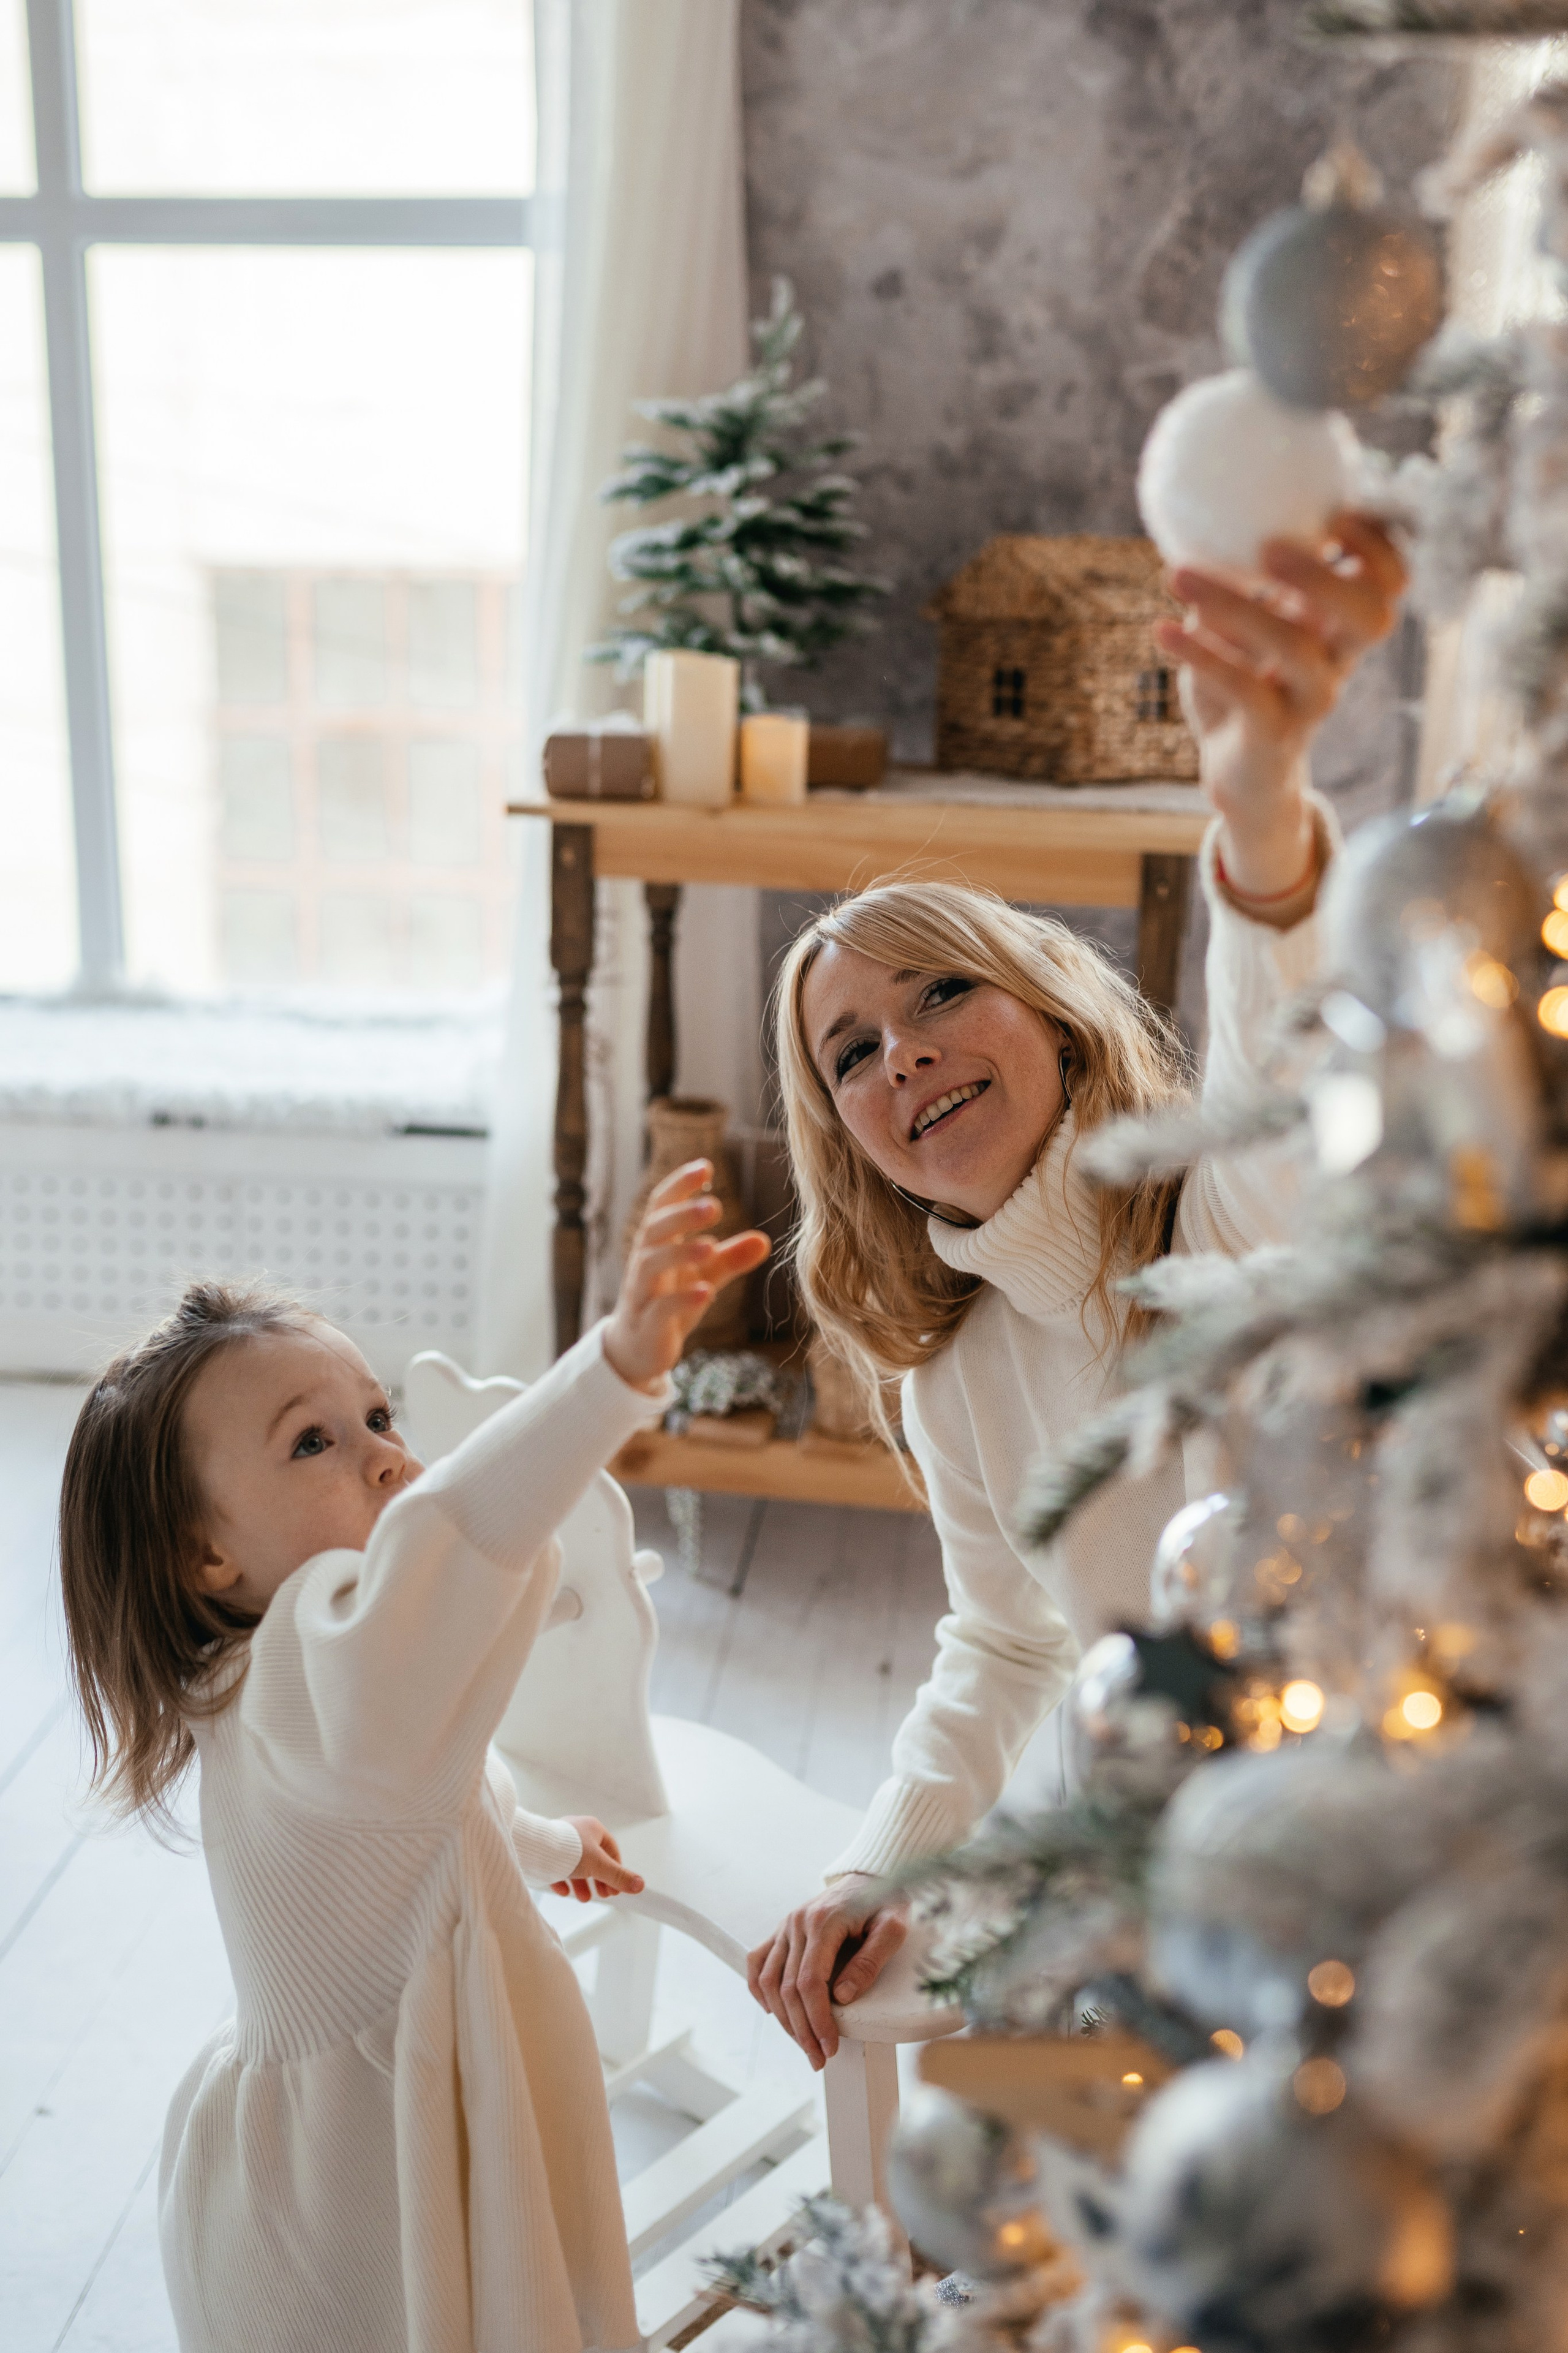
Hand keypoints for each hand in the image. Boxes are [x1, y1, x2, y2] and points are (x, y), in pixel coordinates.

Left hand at [552, 1815, 644, 1902]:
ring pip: (575, 1865)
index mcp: (593, 1828)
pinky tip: (563, 1891)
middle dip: (599, 1880)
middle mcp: (577, 1832)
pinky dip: (562, 1881)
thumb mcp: (599, 1866)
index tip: (617, 1887)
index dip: (616, 1870)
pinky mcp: (545, 1852)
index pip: (611, 1850)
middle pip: (593, 1859)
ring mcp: (560, 1841)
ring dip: (581, 1884)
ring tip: (583, 1898)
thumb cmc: (568, 1849)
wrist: (535, 1849)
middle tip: (604, 1895)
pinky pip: (557, 1867)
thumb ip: (619, 1876)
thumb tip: (640, 1885)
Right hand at [604, 1159, 769, 1392]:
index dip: (680, 1184)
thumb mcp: (704, 1277)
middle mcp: (644, 1262)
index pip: (662, 1205)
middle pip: (654, 1229)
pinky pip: (659, 1309)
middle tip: (715, 1205)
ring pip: (649, 1265)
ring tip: (709, 1246)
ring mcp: (642, 1293)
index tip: (706, 1165)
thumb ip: (730, 1258)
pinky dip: (680, 1300)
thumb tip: (765, 1240)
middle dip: (681, 1215)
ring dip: (679, 1253)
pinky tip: (706, 1291)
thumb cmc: (669, 1302)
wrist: (638, 1349)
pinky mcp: (646, 1324)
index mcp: (657, 1243)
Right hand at [746, 1875, 908, 2070]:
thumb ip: (870, 1961)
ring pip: (769, 1981)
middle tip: (819, 2059)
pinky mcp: (782, 1930)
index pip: (810, 1982)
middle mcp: (797, 1924)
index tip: (830, 2046)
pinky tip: (774, 2012)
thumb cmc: (886, 1902)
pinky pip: (758, 1961)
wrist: (873, 1876)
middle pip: (787, 1988)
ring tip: (803, 2044)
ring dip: (783, 2019)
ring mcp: (786, 1926)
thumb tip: (841, 1997)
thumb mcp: (893, 1928)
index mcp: (823, 1922)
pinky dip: (759, 1990)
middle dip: (802, 2030)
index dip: (817, 2019)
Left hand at [1156, 512, 1405, 908]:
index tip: (1336, 513)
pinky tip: (1163, 628)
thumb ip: (1237, 579)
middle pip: (1370, 616)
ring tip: (1177, 575)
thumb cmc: (1241, 685)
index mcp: (1340, 628)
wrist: (1234, 771)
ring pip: (1298, 649)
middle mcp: (1338, 662)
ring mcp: (1311, 701)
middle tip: (1268, 546)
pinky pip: (1245, 689)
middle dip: (1324, 575)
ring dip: (1236, 605)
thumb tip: (1198, 515)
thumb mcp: (1240, 626)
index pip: (1390, 585)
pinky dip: (1201, 654)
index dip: (1379, 548)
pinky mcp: (1273, 734)